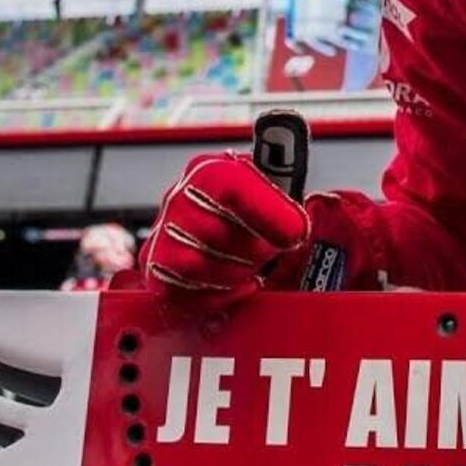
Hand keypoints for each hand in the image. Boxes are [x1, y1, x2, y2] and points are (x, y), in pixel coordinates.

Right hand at [139, 153, 309, 305]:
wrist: (227, 240)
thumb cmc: (257, 216)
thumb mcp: (277, 193)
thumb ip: (289, 193)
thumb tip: (309, 216)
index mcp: (211, 170)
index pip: (230, 185)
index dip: (268, 213)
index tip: (297, 232)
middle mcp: (179, 198)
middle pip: (216, 232)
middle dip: (256, 249)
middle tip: (273, 252)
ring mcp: (163, 237)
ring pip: (198, 265)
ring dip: (238, 272)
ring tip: (253, 266)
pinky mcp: (157, 275)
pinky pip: (183, 293)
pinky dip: (219, 295)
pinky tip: (239, 286)